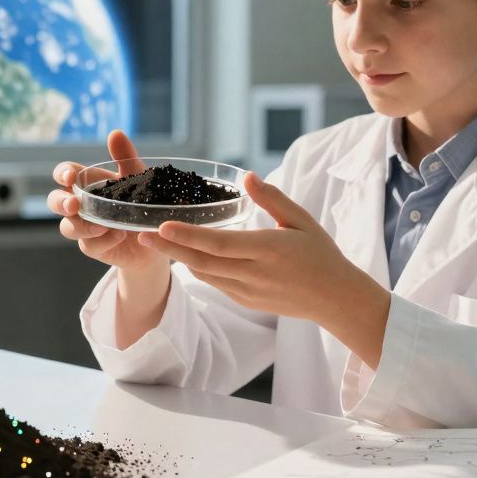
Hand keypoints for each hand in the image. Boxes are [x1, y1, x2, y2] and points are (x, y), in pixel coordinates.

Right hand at [46, 130, 162, 272]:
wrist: (159, 235)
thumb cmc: (143, 201)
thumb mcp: (138, 177)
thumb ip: (125, 157)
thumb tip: (115, 133)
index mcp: (87, 183)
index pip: (64, 174)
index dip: (62, 173)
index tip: (70, 177)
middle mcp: (80, 204)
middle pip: (54, 201)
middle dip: (60, 203)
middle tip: (73, 205)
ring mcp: (84, 227)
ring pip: (67, 227)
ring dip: (81, 226)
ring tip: (102, 225)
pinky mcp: (94, 247)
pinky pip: (89, 245)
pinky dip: (103, 240)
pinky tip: (118, 235)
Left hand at [138, 172, 387, 327]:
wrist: (335, 299)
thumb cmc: (321, 254)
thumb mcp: (302, 221)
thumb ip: (273, 199)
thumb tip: (247, 177)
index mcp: (268, 250)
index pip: (219, 244)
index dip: (188, 236)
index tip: (162, 226)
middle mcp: (254, 274)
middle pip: (202, 261)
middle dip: (170, 248)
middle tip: (141, 235)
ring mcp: (248, 292)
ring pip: (205, 274)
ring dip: (180, 258)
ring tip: (156, 241)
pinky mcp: (246, 301)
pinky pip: (216, 282)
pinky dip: (198, 268)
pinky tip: (184, 254)